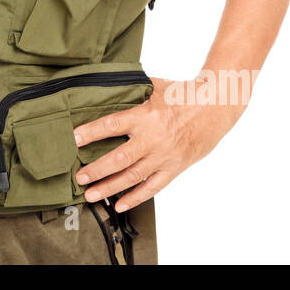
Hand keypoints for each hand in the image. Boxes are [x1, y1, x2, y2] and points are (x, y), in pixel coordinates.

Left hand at [71, 74, 246, 211]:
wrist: (216, 107)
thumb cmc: (182, 93)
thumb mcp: (155, 86)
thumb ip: (131, 89)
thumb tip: (105, 85)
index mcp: (146, 115)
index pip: (112, 125)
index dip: (91, 132)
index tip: (73, 139)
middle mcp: (154, 138)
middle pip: (120, 158)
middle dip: (97, 169)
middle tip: (79, 177)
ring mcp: (165, 155)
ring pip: (133, 176)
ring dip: (110, 187)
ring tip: (91, 195)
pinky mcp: (175, 167)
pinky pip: (153, 187)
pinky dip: (136, 197)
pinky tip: (119, 204)